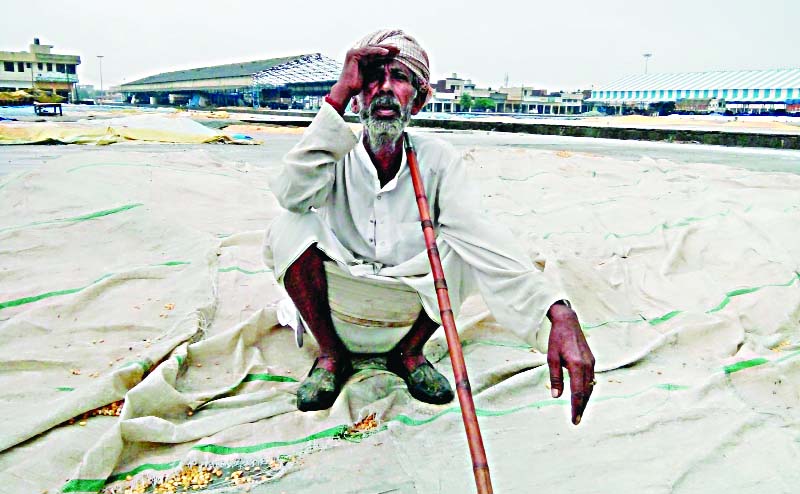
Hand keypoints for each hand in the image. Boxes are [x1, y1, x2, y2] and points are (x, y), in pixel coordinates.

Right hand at [328, 44, 398, 107]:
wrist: (347, 90)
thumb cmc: (357, 86)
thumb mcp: (370, 74)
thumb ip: (376, 67)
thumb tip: (387, 63)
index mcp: (360, 58)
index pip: (375, 53)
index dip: (386, 52)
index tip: (397, 53)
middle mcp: (356, 53)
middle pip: (374, 49)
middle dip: (387, 48)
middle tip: (398, 49)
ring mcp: (354, 52)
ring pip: (372, 48)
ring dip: (384, 48)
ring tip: (394, 49)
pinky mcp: (353, 54)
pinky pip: (368, 51)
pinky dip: (377, 51)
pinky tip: (386, 52)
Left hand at [546, 303, 594, 424]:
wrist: (568, 322)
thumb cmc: (556, 339)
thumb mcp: (551, 358)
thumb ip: (555, 378)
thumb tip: (556, 396)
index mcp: (577, 365)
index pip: (578, 392)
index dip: (576, 407)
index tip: (574, 420)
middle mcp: (587, 365)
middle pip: (586, 392)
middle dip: (582, 407)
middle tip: (576, 420)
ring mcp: (591, 363)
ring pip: (590, 386)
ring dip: (585, 399)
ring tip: (579, 410)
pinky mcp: (592, 360)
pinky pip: (591, 379)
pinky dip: (587, 389)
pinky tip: (582, 394)